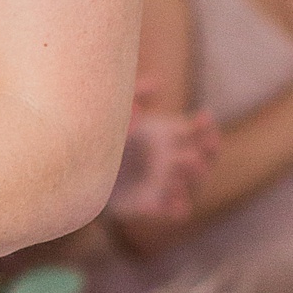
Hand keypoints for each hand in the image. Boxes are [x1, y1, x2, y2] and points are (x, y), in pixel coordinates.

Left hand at [110, 91, 218, 226]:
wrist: (85, 168)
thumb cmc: (105, 135)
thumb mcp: (117, 110)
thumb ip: (135, 94)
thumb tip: (157, 83)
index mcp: (165, 135)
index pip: (196, 131)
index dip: (205, 125)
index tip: (205, 116)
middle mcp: (170, 159)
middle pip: (201, 156)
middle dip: (207, 150)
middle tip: (204, 144)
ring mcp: (163, 181)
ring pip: (190, 182)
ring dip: (193, 176)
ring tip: (191, 165)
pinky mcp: (152, 203)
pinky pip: (172, 210)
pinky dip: (179, 208)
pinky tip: (178, 204)